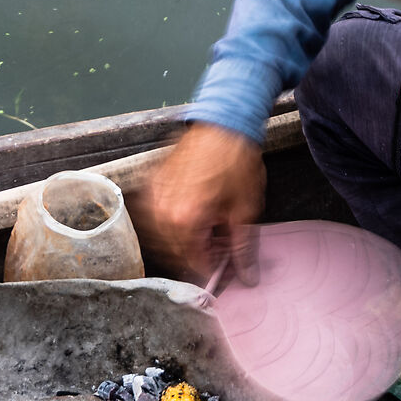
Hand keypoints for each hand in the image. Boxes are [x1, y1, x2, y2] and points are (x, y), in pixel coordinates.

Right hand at [130, 122, 265, 280]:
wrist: (225, 123)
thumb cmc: (236, 160)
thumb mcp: (245, 210)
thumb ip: (243, 248)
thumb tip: (248, 276)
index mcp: (185, 220)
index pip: (194, 260)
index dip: (213, 266)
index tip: (225, 264)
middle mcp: (162, 211)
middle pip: (176, 250)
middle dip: (198, 252)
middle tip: (219, 245)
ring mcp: (154, 195)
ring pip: (163, 234)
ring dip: (182, 238)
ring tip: (205, 228)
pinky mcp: (152, 182)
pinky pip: (156, 213)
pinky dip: (170, 219)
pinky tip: (188, 213)